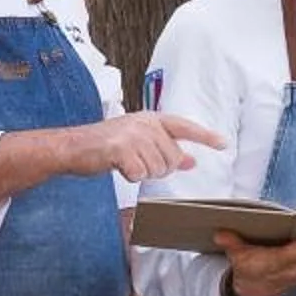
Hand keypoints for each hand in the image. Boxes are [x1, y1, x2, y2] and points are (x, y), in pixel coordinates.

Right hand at [79, 112, 224, 183]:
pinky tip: (119, 167)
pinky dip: (130, 176)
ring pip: (157, 168)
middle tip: (137, 162)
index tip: (223, 144)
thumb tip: (190, 160)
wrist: (73, 146)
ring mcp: (133, 135)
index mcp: (151, 119)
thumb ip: (165, 149)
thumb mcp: (139, 142)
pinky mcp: (121, 149)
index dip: (205, 136)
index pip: (184, 126)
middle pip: (172, 157)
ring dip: (143, 172)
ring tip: (126, 162)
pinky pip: (140, 174)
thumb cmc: (105, 146)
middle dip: (158, 167)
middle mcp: (144, 124)